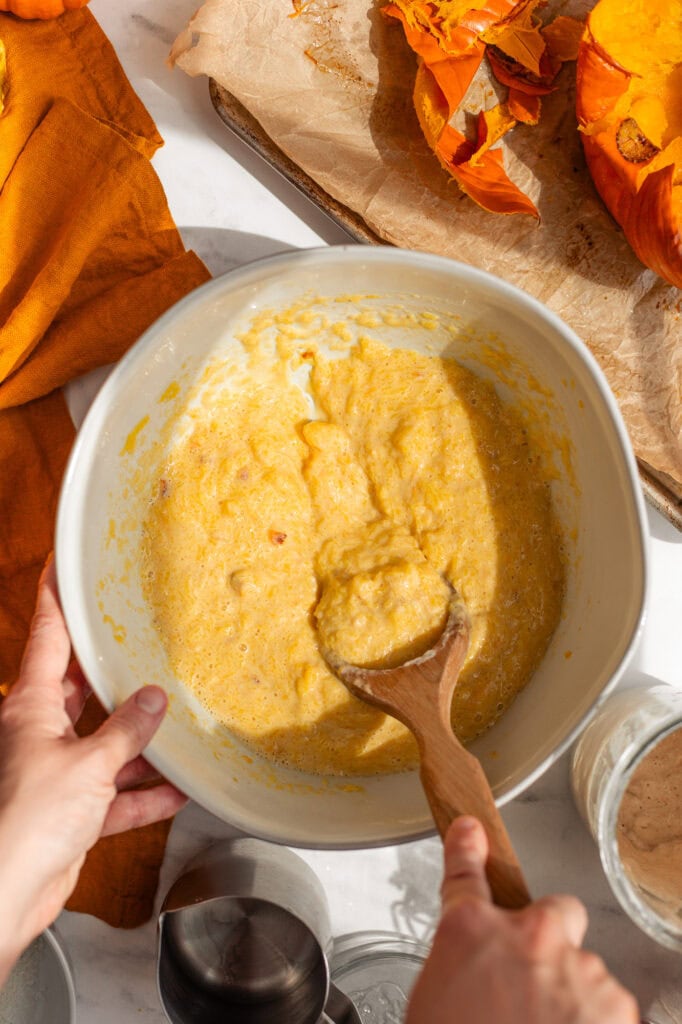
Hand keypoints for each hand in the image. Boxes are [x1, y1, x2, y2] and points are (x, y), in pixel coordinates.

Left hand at [0, 557, 186, 982]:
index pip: (46, 636)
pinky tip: (177, 791)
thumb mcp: (88, 764)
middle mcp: (38, 734)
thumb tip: (154, 699)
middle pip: (80, 691)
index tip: (62, 563)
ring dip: (139, 745)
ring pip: (103, 745)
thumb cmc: (26, 820)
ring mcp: (53, 774)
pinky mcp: (67, 812)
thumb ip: (127, 730)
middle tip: (146, 650)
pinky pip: (113, 795)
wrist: (5, 893)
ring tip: (178, 729)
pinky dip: (142, 794)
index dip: (55, 597)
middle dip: (115, 677)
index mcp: (29, 707)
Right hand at [406, 817, 638, 1023]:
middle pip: (555, 911)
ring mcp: (575, 967)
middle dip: (551, 937)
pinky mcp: (614, 1002)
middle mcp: (525, 935)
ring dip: (572, 998)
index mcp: (468, 933)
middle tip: (535, 984)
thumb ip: (460, 974)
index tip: (472, 830)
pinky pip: (608, 1006)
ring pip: (585, 970)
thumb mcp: (433, 1005)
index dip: (468, 849)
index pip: (465, 874)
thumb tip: (477, 978)